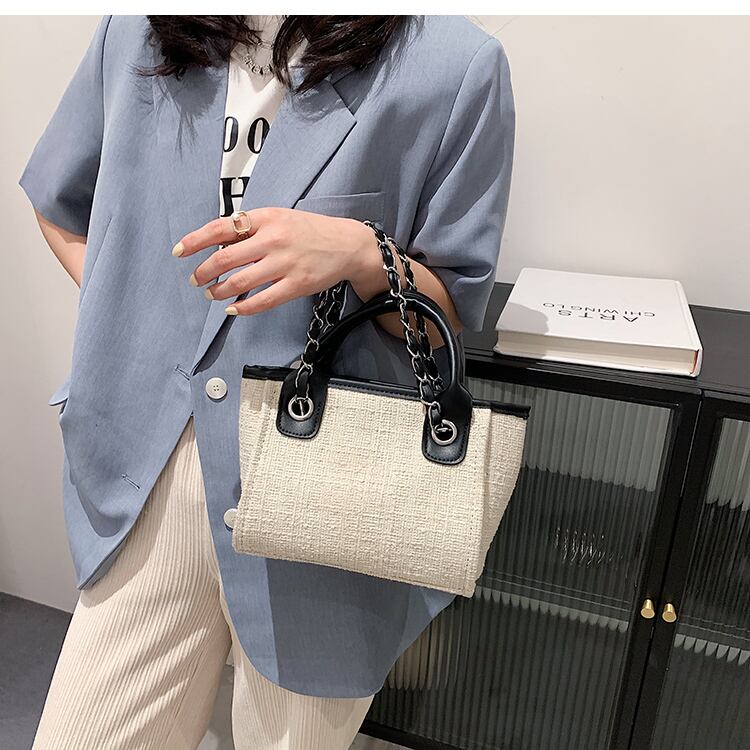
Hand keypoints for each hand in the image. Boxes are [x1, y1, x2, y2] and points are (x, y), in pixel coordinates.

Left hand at [171, 207, 383, 315]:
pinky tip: (232, 309)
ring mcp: (285, 264)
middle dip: (204, 272)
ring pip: (240, 282)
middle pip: (225, 258)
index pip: (221, 228)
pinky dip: (243, 308)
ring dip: (219, 290)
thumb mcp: (278, 218)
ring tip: (211, 293)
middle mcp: (273, 239)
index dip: (195, 240)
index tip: (179, 251)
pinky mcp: (296, 285)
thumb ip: (250, 229)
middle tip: (195, 279)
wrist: (347, 244)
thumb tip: (216, 243)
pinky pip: (263, 300)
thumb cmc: (309, 231)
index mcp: (266, 218)